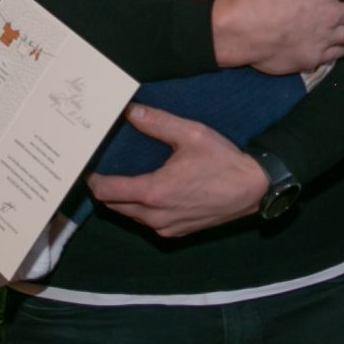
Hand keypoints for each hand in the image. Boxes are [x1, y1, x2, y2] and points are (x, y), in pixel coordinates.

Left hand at [86, 105, 268, 237]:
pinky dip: (141, 210)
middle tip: (104, 170)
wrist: (253, 189)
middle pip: (113, 207)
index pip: (106, 191)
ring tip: (124, 179)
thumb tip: (131, 111)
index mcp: (154, 192)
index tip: (89, 167)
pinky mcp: (177, 233)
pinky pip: (148, 223)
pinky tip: (149, 192)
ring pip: (130, 217)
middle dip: (105, 190)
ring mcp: (166, 228)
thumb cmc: (223, 161)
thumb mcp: (191, 134)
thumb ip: (158, 122)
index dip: (93, 180)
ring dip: (123, 201)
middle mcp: (155, 216)